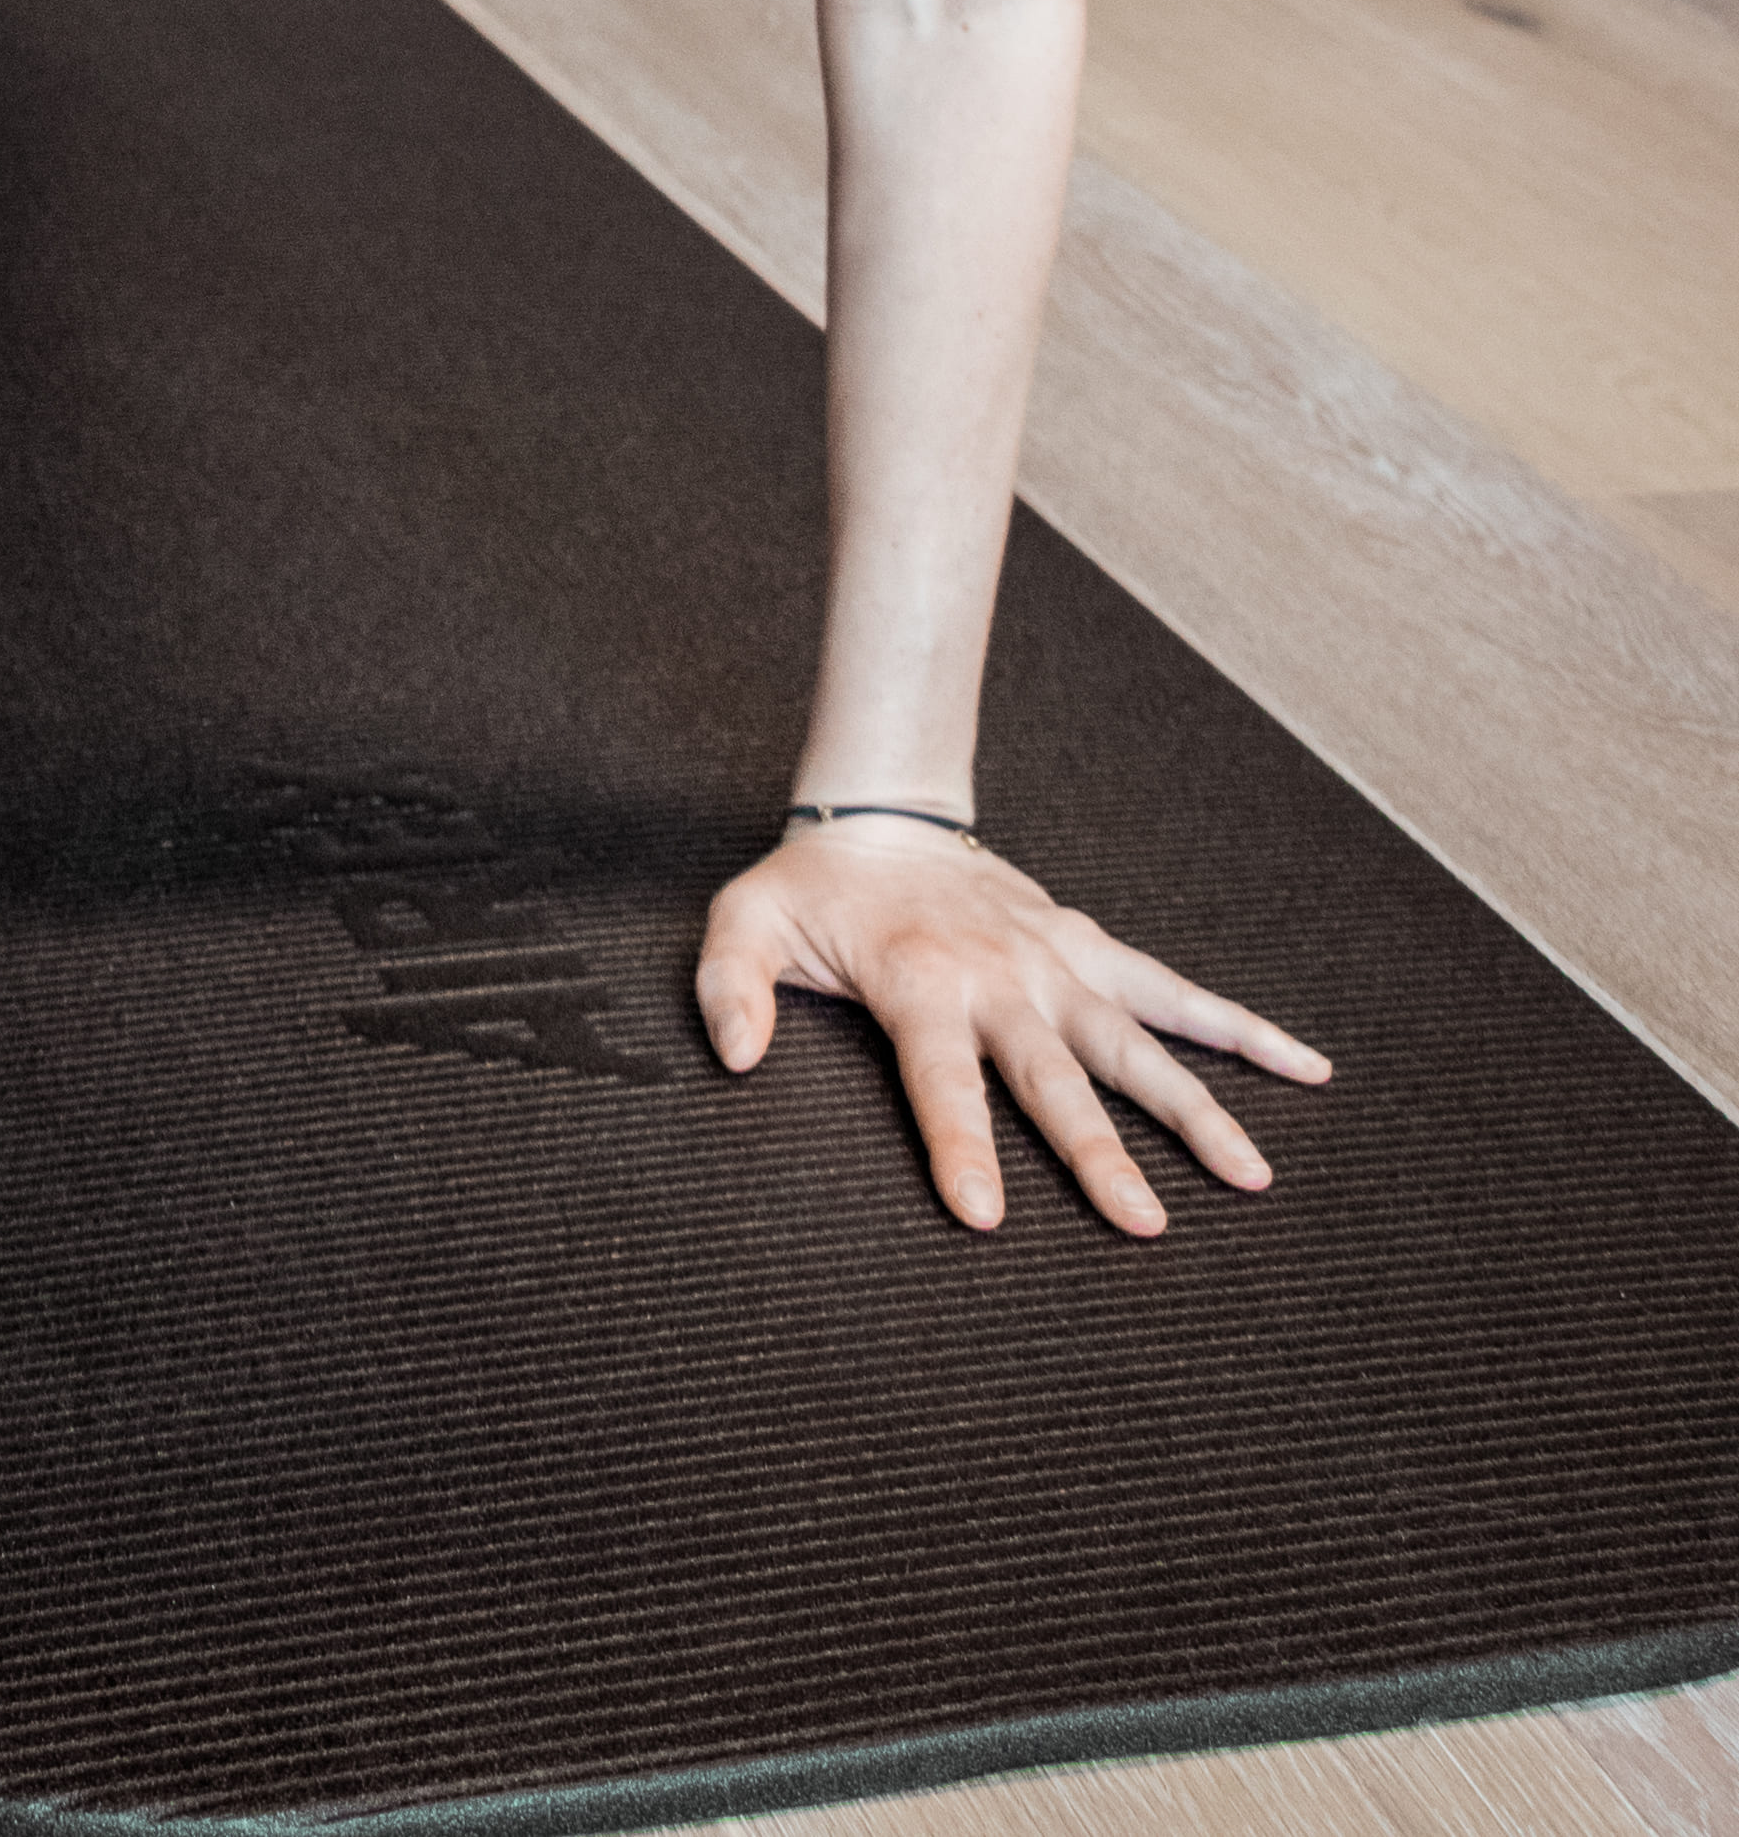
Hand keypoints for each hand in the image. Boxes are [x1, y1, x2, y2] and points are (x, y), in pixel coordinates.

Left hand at [695, 822, 1330, 1235]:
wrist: (882, 811)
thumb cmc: (815, 886)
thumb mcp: (746, 923)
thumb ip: (732, 986)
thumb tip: (737, 1055)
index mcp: (919, 982)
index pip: (940, 1080)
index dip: (960, 1145)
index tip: (985, 1215)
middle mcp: (1000, 977)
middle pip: (1054, 1078)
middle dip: (1097, 1154)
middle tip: (1145, 1226)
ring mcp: (1056, 963)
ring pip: (1135, 1043)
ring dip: (1194, 1106)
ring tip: (1252, 1176)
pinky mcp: (1090, 949)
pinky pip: (1175, 992)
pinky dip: (1242, 1027)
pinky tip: (1307, 1066)